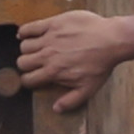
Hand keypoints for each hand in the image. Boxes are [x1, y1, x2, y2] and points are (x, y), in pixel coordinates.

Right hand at [15, 9, 133, 113]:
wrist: (111, 40)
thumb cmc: (101, 64)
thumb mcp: (88, 88)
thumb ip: (71, 101)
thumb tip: (56, 109)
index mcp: (53, 72)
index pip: (28, 79)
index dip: (27, 80)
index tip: (31, 78)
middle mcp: (48, 56)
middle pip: (22, 62)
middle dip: (25, 65)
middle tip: (34, 63)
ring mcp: (49, 38)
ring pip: (24, 45)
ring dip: (27, 48)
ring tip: (34, 48)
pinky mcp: (53, 23)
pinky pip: (30, 28)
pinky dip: (24, 32)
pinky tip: (25, 34)